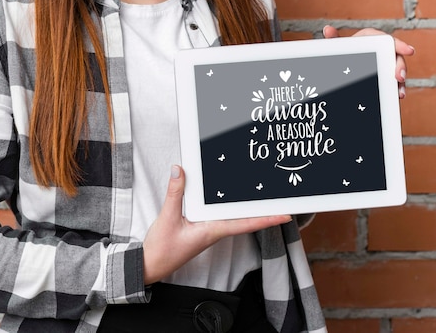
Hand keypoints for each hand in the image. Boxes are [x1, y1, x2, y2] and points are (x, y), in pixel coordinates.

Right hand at [142, 165, 290, 284]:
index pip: (244, 224)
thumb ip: (175, 193)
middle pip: (244, 219)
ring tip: (265, 197)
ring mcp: (209, 230)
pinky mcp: (201, 228)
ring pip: (233, 217)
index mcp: (212, 231)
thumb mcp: (167, 218)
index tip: (285, 215)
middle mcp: (214, 231)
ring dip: (248, 209)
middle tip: (282, 200)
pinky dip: (229, 207)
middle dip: (263, 211)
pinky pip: (220, 215)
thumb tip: (180, 170)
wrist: (150, 265)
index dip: (266, 219)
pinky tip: (232, 199)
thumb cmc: (161, 249)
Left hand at [322, 25, 413, 98]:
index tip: (409, 51)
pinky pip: (395, 81)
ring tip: (399, 92)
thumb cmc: (344, 51)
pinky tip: (398, 94)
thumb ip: (334, 39)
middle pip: (395, 56)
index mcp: (371, 39)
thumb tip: (327, 29)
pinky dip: (398, 88)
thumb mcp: (338, 47)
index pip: (386, 39)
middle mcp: (382, 50)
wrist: (344, 64)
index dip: (399, 44)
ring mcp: (386, 63)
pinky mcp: (387, 75)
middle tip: (399, 76)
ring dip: (400, 80)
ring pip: (398, 70)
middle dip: (400, 66)